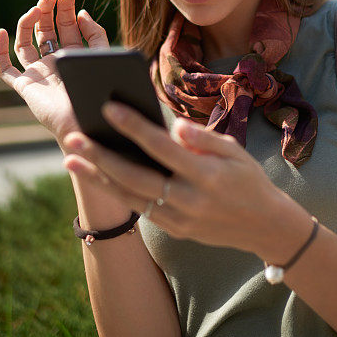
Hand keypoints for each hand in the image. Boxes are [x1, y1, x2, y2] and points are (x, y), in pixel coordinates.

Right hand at [0, 0, 109, 149]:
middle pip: (46, 30)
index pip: (67, 26)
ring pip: (25, 42)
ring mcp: (38, 73)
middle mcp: (53, 62)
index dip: (66, 8)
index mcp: (74, 56)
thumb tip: (81, 13)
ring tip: (36, 8)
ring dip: (27, 23)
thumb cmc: (100, 95)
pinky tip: (2, 32)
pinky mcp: (25, 86)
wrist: (88, 124)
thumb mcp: (103, 58)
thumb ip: (96, 36)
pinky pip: (5, 68)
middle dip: (48, 10)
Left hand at [62, 101, 279, 254]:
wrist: (265, 226)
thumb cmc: (248, 179)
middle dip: (101, 156)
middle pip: (136, 176)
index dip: (134, 127)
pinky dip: (116, 193)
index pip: (162, 147)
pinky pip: (140, 210)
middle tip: (74, 137)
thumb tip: (174, 126)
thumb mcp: (236, 152)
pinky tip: (97, 176)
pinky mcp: (175, 230)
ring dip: (97, 178)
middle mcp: (190, 199)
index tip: (109, 107)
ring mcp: (180, 219)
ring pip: (130, 197)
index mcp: (207, 174)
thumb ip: (205, 139)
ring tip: (70, 159)